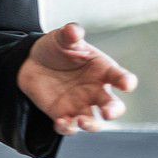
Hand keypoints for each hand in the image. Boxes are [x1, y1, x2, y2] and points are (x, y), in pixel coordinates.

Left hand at [17, 23, 137, 134]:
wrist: (31, 61)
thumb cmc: (56, 48)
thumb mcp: (62, 37)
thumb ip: (70, 34)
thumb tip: (74, 30)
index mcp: (102, 70)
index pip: (120, 77)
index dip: (126, 81)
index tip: (126, 84)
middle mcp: (96, 90)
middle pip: (113, 106)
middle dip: (114, 111)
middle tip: (108, 112)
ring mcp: (80, 105)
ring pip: (94, 122)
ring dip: (91, 125)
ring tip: (82, 120)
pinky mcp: (63, 115)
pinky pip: (69, 127)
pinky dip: (67, 127)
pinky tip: (61, 121)